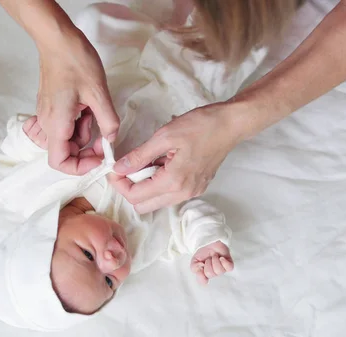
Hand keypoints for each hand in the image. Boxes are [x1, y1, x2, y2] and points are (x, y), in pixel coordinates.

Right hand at [35, 29, 119, 174]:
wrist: (57, 39)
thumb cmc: (75, 62)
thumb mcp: (99, 94)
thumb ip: (108, 122)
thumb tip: (111, 140)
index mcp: (56, 124)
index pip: (59, 163)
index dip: (79, 167)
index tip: (98, 159)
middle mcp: (48, 123)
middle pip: (64, 152)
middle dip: (86, 149)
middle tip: (105, 137)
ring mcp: (47, 115)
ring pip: (66, 138)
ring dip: (84, 134)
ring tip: (95, 114)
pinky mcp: (50, 106)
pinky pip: (64, 125)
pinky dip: (78, 123)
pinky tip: (87, 107)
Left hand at [109, 103, 245, 212]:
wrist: (231, 124)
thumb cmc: (200, 125)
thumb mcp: (164, 136)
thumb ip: (139, 155)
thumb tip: (118, 168)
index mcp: (173, 182)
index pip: (135, 197)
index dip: (119, 184)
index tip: (114, 168)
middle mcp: (183, 194)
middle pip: (143, 206)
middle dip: (130, 188)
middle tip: (126, 166)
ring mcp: (191, 192)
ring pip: (156, 201)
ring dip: (145, 186)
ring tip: (147, 161)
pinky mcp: (196, 187)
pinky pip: (169, 194)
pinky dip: (159, 183)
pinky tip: (161, 163)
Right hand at [190, 241, 233, 284]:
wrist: (209, 242)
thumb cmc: (203, 253)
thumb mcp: (194, 260)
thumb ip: (194, 268)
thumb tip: (200, 270)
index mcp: (204, 274)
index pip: (203, 281)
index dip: (201, 276)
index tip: (200, 267)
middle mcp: (214, 273)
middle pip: (210, 274)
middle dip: (207, 263)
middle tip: (208, 258)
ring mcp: (222, 269)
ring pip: (219, 271)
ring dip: (215, 261)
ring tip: (214, 255)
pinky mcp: (229, 264)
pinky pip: (229, 268)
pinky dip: (225, 263)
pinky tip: (221, 258)